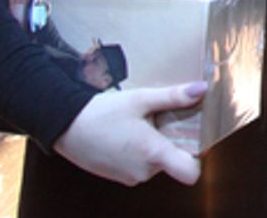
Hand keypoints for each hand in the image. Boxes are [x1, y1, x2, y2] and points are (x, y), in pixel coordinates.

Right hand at [52, 81, 206, 185]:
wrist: (65, 125)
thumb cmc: (102, 112)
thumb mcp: (140, 99)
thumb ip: (173, 97)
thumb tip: (201, 89)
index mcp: (153, 153)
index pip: (189, 172)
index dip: (196, 157)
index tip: (193, 138)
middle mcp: (143, 171)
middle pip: (173, 161)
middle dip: (172, 141)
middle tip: (159, 119)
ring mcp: (129, 176)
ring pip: (155, 163)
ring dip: (154, 146)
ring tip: (140, 124)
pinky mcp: (118, 176)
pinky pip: (140, 165)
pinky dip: (139, 152)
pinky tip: (127, 134)